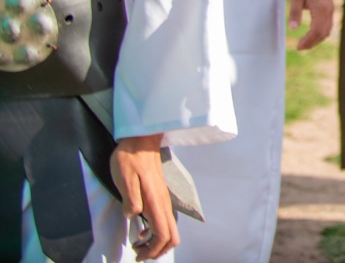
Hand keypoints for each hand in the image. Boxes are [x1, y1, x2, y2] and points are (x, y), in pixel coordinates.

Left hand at [111, 134, 175, 259]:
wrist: (140, 140)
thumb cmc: (129, 159)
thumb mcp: (125, 180)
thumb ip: (131, 201)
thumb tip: (134, 217)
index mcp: (155, 202)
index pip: (163, 235)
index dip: (152, 250)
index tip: (137, 254)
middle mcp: (163, 203)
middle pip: (172, 236)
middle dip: (157, 250)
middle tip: (139, 253)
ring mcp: (163, 200)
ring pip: (169, 229)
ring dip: (156, 242)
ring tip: (138, 244)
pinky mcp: (160, 196)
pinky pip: (164, 221)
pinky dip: (155, 232)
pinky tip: (141, 229)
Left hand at [286, 0, 333, 49]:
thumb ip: (294, 12)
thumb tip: (292, 28)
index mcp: (321, 9)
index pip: (316, 31)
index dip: (308, 41)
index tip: (298, 47)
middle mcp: (329, 10)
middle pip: (323, 33)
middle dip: (312, 43)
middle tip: (300, 47)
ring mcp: (330, 9)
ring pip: (327, 30)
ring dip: (317, 38)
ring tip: (305, 42)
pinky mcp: (329, 6)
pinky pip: (328, 24)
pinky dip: (321, 32)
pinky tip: (312, 33)